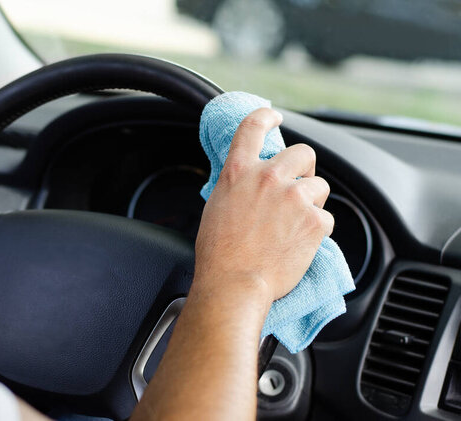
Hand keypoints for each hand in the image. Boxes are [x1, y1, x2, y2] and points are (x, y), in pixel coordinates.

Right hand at [194, 108, 332, 302]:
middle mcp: (268, 178)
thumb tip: (249, 183)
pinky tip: (299, 243)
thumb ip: (237, 186)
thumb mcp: (217, 206)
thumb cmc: (219, 252)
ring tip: (294, 225)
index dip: (266, 116)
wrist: (234, 283)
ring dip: (312, 202)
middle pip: (303, 152)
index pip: (253, 127)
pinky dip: (317, 231)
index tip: (275, 117)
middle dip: (305, 167)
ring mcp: (294, 198)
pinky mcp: (313, 221)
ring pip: (319, 186)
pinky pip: (326, 218)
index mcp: (239, 172)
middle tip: (300, 185)